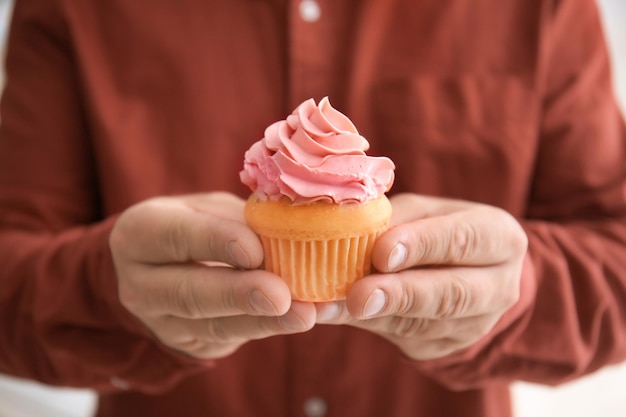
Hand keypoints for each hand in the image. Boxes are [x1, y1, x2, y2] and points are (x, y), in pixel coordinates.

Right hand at [109, 192, 315, 359]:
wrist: (164, 269)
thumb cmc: (197, 226)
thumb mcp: (210, 210)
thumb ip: (243, 221)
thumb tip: (298, 229)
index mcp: (142, 232)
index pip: (176, 236)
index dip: (216, 241)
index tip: (254, 250)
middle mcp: (141, 282)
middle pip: (189, 293)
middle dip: (239, 294)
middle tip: (281, 295)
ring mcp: (163, 321)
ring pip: (213, 325)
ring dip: (264, 321)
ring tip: (304, 314)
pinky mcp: (190, 344)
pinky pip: (231, 339)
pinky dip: (271, 328)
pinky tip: (302, 319)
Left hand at [315, 193, 527, 359]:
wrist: (471, 274)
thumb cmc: (441, 230)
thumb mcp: (427, 212)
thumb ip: (398, 218)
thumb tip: (351, 227)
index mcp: (500, 238)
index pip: (464, 241)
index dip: (423, 246)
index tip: (382, 253)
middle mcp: (499, 287)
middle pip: (451, 295)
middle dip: (401, 295)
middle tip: (359, 295)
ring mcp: (477, 325)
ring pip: (425, 324)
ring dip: (376, 316)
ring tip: (334, 306)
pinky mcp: (446, 348)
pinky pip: (406, 339)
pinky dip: (367, 325)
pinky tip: (335, 314)